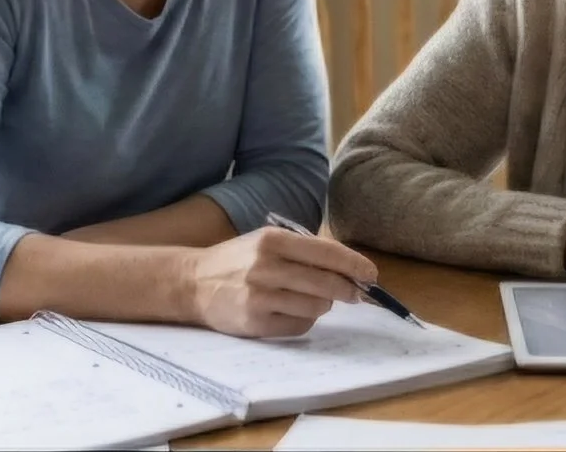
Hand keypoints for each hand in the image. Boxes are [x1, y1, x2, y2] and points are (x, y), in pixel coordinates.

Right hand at [181, 227, 379, 337]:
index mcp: (273, 239)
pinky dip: (305, 320)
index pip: (327, 253)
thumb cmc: (239, 260)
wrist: (194, 282)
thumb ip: (306, 251)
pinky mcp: (255, 322)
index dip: (355, 265)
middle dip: (348, 290)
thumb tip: (351, 269)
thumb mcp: (268, 242)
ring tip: (313, 299)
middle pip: (327, 283)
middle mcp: (266, 266)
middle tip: (354, 293)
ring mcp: (260, 295)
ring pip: (317, 306)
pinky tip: (292, 312)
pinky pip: (299, 326)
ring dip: (324, 305)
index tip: (371, 274)